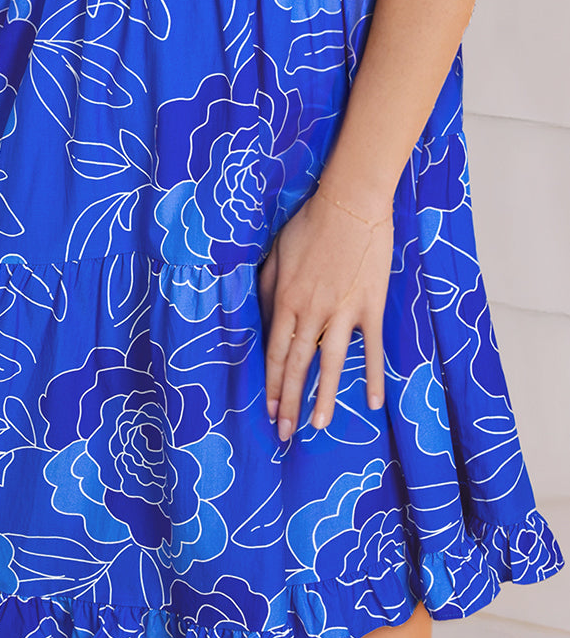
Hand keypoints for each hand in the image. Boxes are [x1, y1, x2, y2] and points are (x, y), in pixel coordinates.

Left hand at [257, 187, 391, 440]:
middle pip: (297, 364)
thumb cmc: (310, 224)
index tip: (267, 409)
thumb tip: (262, 318)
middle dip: (289, 401)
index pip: (275, 351)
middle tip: (284, 433)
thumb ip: (268, 288)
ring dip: (324, 397)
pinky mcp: (370, 307)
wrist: (350, 204)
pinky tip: (374, 402)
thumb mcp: (277, 254)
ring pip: (330, 363)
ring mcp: (342, 311)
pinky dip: (373, 376)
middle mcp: (311, 311)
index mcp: (285, 299)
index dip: (271, 383)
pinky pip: (371, 349)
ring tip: (319, 426)